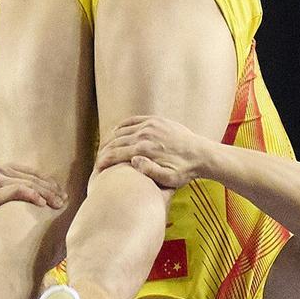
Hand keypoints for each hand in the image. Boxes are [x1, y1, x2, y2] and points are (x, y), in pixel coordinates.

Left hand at [0, 163, 67, 233]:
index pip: (15, 190)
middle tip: (61, 203)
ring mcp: (2, 169)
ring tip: (63, 196)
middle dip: (47, 192)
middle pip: (27, 182)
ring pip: (32, 175)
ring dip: (50, 186)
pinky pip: (31, 170)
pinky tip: (56, 187)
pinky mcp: (8, 165)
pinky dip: (45, 179)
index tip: (45, 205)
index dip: (32, 195)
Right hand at [93, 115, 214, 189]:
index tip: (97, 168)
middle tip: (98, 160)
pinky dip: (121, 127)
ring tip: (104, 150)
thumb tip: (133, 160)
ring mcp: (149, 125)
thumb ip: (150, 172)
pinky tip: (116, 134)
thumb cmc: (185, 170)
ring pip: (121, 130)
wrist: (202, 154)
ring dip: (110, 140)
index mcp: (145, 150)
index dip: (103, 161)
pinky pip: (131, 121)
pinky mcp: (155, 120)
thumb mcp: (170, 178)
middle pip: (115, 142)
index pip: (115, 154)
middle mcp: (144, 134)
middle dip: (104, 151)